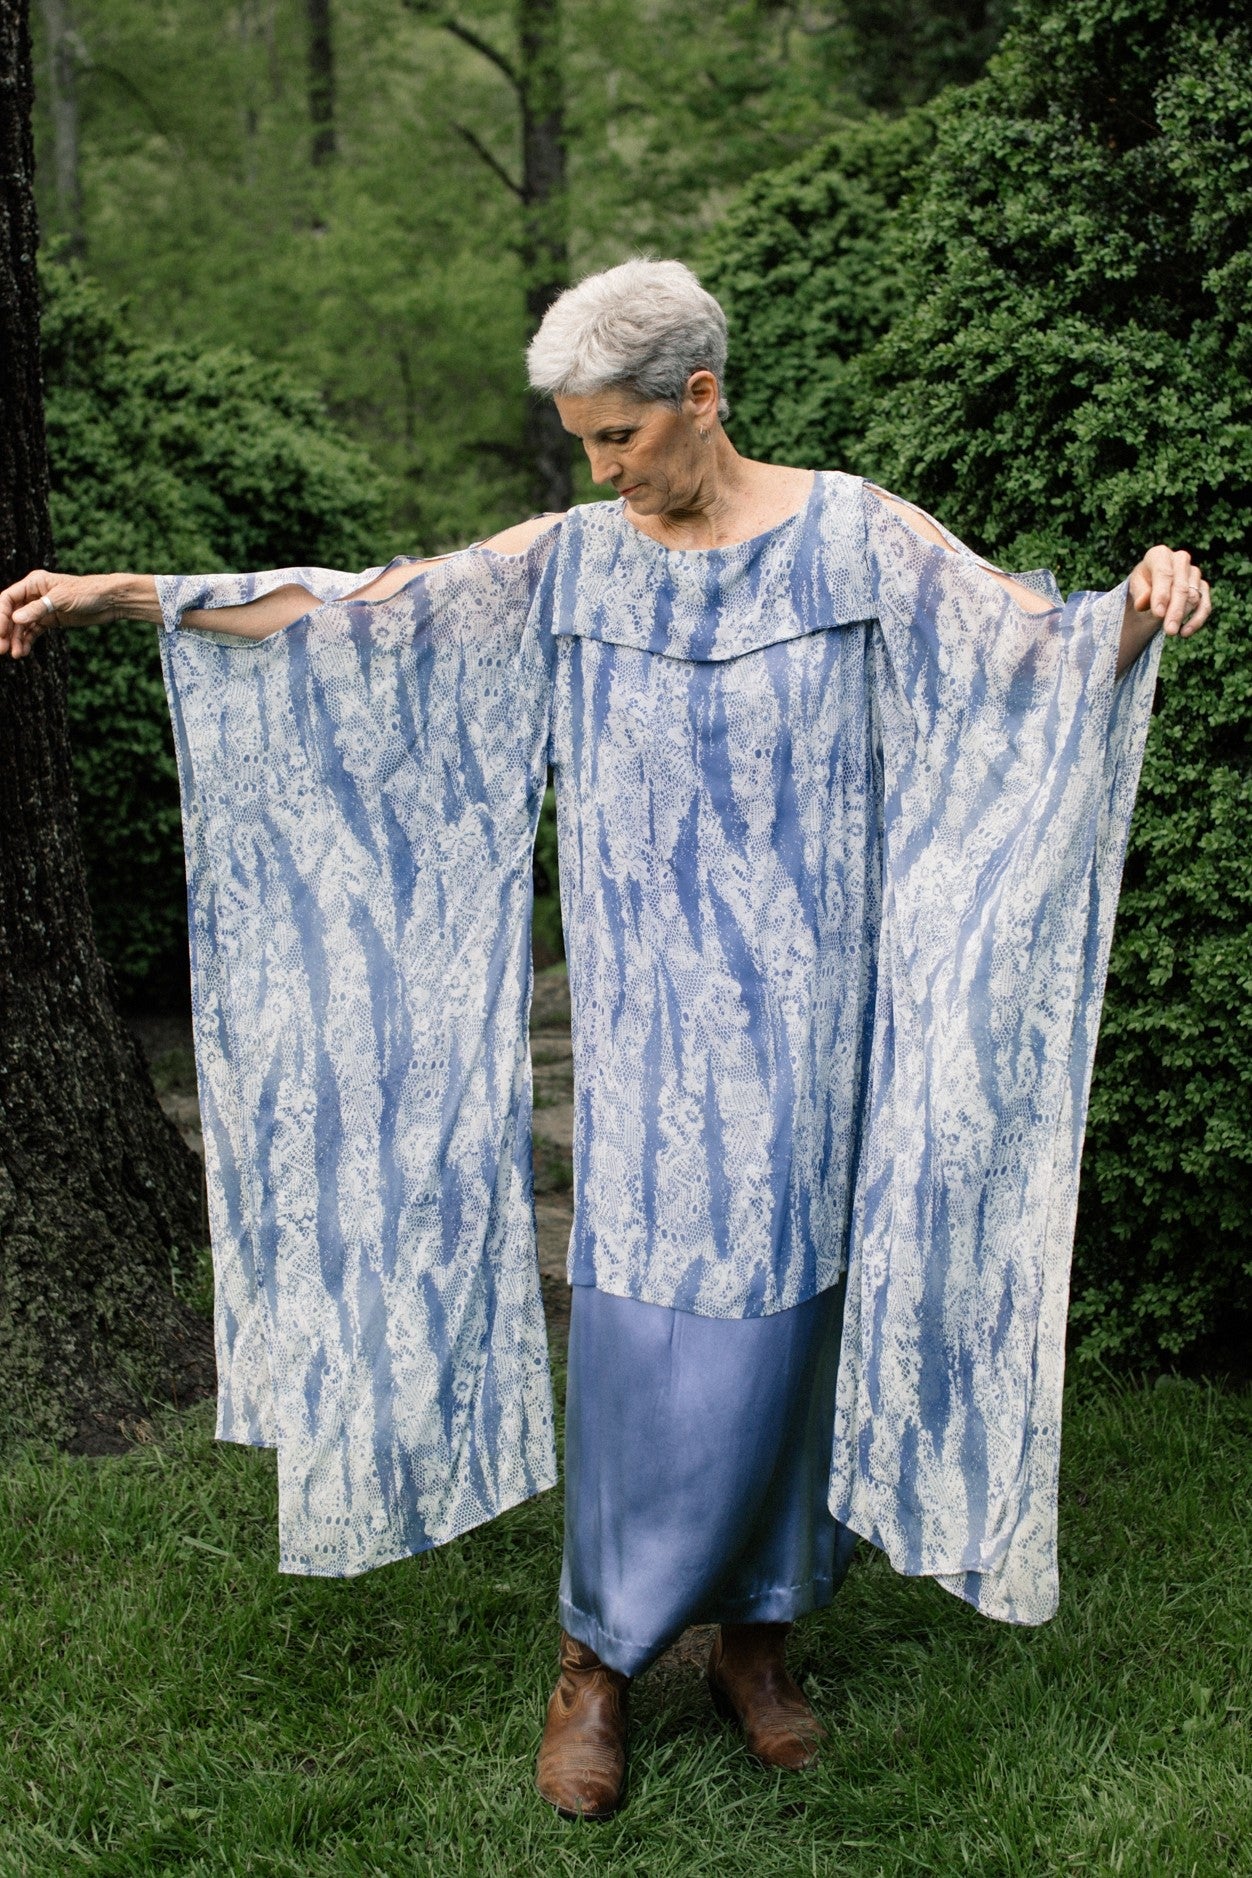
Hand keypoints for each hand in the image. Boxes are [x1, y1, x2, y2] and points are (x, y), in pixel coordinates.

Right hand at [0, 569, 118, 658]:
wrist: (109, 601)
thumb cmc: (87, 592)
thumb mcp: (61, 599)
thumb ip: (38, 609)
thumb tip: (15, 619)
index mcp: (33, 583)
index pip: (7, 599)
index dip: (1, 616)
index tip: (0, 633)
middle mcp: (34, 595)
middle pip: (11, 614)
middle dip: (6, 631)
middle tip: (1, 648)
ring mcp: (42, 609)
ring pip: (21, 626)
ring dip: (16, 640)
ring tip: (15, 654)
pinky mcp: (51, 620)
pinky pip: (33, 632)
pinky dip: (27, 642)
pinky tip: (22, 652)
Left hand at [1127, 546, 1210, 639]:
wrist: (1152, 584)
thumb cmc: (1142, 584)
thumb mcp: (1135, 586)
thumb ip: (1139, 593)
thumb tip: (1143, 603)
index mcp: (1160, 555)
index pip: (1163, 574)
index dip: (1161, 594)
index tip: (1158, 614)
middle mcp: (1180, 560)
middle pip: (1181, 587)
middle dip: (1175, 610)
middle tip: (1169, 630)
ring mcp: (1194, 572)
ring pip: (1193, 597)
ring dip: (1183, 616)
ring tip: (1171, 631)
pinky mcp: (1203, 587)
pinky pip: (1205, 605)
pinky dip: (1197, 620)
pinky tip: (1185, 633)